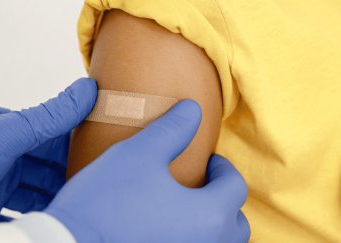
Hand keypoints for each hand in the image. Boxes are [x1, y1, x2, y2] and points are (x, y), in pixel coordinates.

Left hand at [0, 78, 96, 235]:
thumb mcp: (3, 134)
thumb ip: (48, 116)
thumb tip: (86, 89)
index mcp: (3, 128)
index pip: (51, 131)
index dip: (79, 139)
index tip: (107, 148)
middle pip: (46, 163)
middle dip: (71, 171)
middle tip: (98, 183)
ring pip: (35, 190)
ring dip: (55, 197)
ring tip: (79, 205)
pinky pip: (19, 214)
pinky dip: (36, 217)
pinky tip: (50, 221)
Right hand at [45, 99, 250, 242]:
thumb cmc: (105, 203)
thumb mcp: (139, 153)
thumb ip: (172, 129)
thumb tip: (193, 110)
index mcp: (209, 215)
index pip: (236, 187)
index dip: (224, 167)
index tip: (208, 160)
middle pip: (235, 225)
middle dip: (224, 202)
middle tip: (201, 185)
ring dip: (210, 226)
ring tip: (184, 208)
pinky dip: (190, 239)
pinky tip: (163, 228)